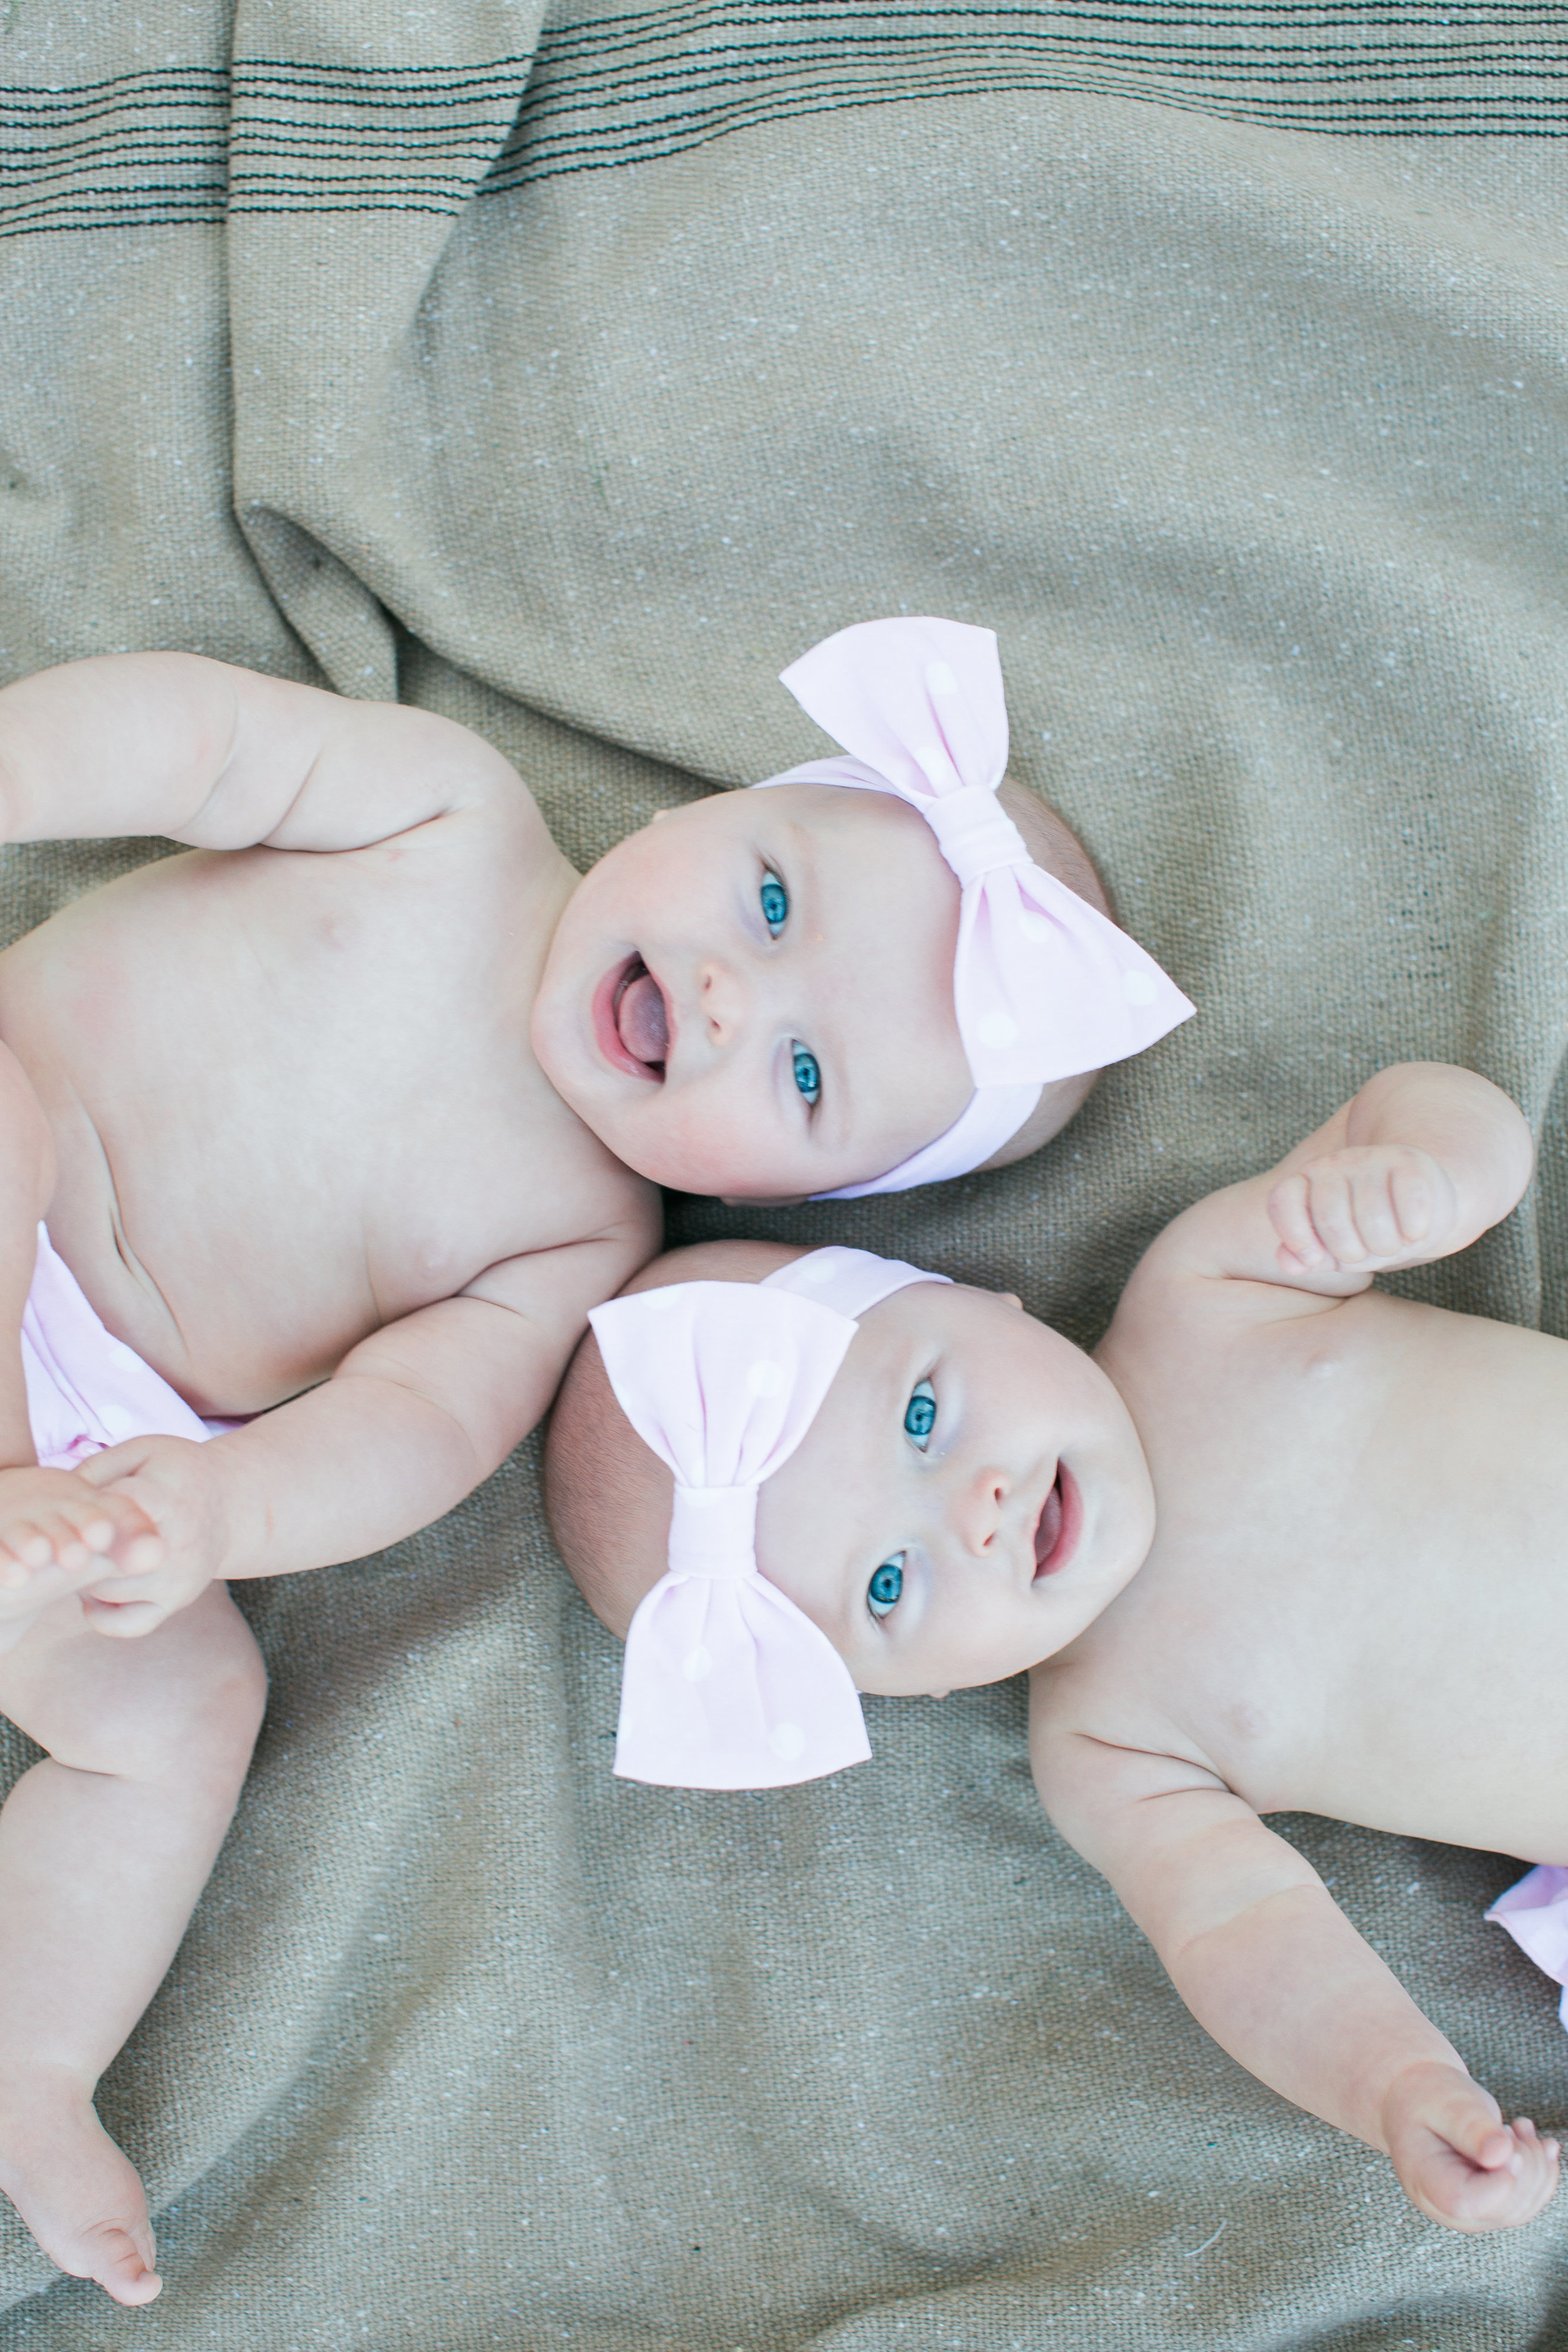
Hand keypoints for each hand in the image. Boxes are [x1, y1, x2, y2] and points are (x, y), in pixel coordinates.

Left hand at [0, 1462, 163, 1649]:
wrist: (232, 1504)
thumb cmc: (176, 1472)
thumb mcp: (143, 1451)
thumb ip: (98, 1465)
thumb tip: (60, 1499)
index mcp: (167, 1497)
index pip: (113, 1514)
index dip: (83, 1517)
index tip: (71, 1513)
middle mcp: (177, 1544)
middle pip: (103, 1558)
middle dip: (77, 1550)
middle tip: (67, 1540)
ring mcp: (178, 1579)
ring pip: (106, 1591)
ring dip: (82, 1578)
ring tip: (82, 1557)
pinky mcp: (176, 1602)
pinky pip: (125, 1624)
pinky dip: (100, 1614)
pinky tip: (94, 1592)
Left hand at [1267, 1144, 1460, 1281]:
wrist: (1421, 1205)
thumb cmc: (1368, 1233)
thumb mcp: (1333, 1250)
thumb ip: (1306, 1257)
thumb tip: (1288, 1263)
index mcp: (1306, 1181)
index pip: (1283, 1200)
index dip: (1294, 1236)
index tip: (1315, 1259)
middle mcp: (1334, 1163)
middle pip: (1331, 1220)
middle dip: (1351, 1253)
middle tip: (1366, 1253)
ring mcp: (1370, 1158)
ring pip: (1373, 1219)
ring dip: (1386, 1247)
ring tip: (1391, 1244)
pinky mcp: (1408, 1160)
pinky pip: (1409, 1205)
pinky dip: (1413, 1230)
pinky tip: (1414, 1231)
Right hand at [1383, 2061, 1558, 2231]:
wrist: (1416, 2100)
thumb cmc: (1425, 2097)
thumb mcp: (1444, 2101)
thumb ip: (1470, 2127)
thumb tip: (1501, 2155)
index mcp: (1423, 2180)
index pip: (1465, 2202)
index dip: (1499, 2181)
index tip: (1510, 2144)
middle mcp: (1446, 2207)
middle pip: (1502, 2208)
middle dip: (1526, 2164)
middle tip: (1514, 2126)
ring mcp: (1471, 2212)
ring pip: (1522, 2207)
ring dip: (1536, 2165)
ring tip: (1520, 2127)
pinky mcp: (1490, 2206)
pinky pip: (1528, 2201)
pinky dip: (1540, 2170)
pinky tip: (1528, 2141)